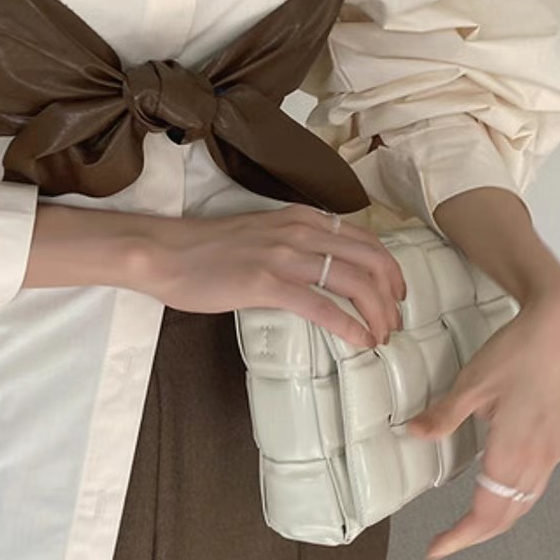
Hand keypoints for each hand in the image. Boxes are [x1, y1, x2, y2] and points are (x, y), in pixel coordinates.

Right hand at [142, 202, 406, 350]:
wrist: (163, 253)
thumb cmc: (204, 248)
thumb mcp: (260, 233)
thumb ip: (292, 244)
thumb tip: (318, 270)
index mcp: (300, 218)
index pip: (364, 238)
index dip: (390, 268)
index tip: (396, 292)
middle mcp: (299, 231)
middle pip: (370, 259)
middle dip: (392, 293)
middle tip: (395, 320)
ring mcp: (283, 256)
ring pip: (354, 282)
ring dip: (377, 312)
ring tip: (381, 335)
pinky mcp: (266, 283)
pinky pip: (323, 307)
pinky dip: (349, 326)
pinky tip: (359, 341)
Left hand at [402, 281, 559, 559]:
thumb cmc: (518, 353)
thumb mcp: (471, 383)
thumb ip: (443, 415)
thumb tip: (410, 434)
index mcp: (512, 453)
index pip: (485, 514)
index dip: (460, 537)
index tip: (436, 549)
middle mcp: (538, 461)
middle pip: (509, 516)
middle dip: (477, 535)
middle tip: (448, 542)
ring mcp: (554, 451)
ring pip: (527, 501)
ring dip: (499, 518)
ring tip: (471, 523)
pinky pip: (539, 481)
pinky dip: (517, 496)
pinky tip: (502, 484)